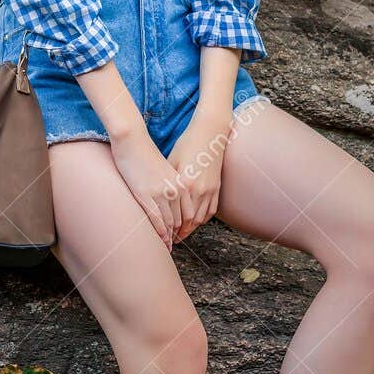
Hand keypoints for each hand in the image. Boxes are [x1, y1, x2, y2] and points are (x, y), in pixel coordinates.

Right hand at [110, 125, 191, 250]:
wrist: (133, 140)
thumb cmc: (146, 153)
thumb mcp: (166, 169)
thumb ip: (172, 184)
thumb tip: (171, 199)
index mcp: (182, 183)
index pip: (189, 212)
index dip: (186, 226)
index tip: (181, 235)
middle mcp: (175, 189)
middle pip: (180, 220)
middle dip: (178, 234)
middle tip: (174, 245)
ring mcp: (160, 193)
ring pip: (169, 222)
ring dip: (168, 236)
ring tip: (166, 246)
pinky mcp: (145, 194)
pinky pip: (155, 219)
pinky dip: (159, 232)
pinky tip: (159, 239)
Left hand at [164, 108, 234, 242]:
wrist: (210, 133)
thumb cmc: (187, 144)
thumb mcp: (172, 162)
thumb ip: (167, 182)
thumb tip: (157, 196)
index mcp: (186, 185)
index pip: (178, 216)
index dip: (170, 228)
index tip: (163, 235)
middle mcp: (200, 190)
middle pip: (190, 221)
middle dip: (180, 232)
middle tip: (170, 239)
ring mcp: (211, 189)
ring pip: (201, 218)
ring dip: (191, 228)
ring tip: (181, 234)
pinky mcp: (217, 186)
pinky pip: (211, 210)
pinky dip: (203, 218)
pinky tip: (195, 221)